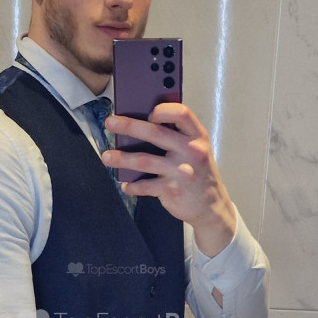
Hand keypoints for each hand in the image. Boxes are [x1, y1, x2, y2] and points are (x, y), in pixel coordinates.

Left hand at [102, 103, 236, 256]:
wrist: (211, 207)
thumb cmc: (199, 173)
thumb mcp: (197, 150)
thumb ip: (177, 136)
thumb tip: (141, 124)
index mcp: (197, 136)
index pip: (181, 113)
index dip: (162, 110)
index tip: (147, 112)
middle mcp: (191, 151)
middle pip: (155, 133)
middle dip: (128, 126)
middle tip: (110, 123)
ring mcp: (181, 171)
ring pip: (143, 160)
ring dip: (121, 158)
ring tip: (106, 157)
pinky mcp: (172, 190)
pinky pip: (145, 185)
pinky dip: (132, 186)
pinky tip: (125, 184)